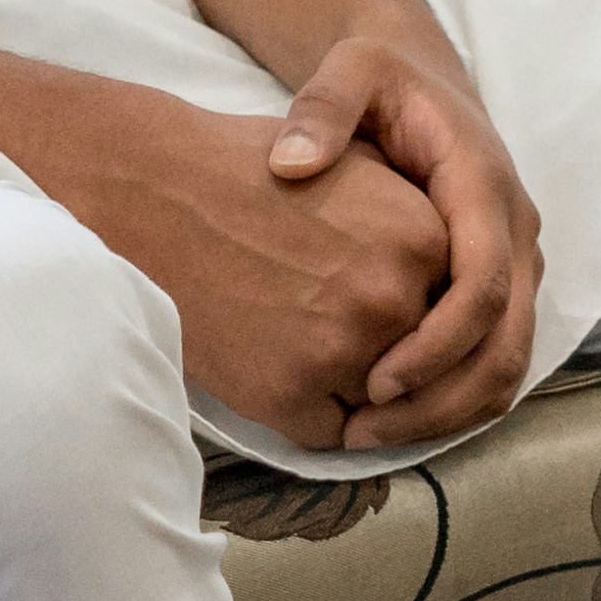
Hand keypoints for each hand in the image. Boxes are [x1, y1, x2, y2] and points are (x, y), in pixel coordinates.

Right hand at [28, 84, 457, 452]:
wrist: (149, 192)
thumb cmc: (244, 172)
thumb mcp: (352, 167)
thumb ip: (413, 223)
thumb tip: (450, 282)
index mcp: (424, 239)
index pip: (447, 308)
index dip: (408, 306)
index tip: (367, 292)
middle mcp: (394, 299)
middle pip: (416, 357)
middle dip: (382, 349)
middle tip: (322, 315)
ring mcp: (343, 353)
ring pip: (376, 403)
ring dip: (345, 386)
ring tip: (292, 340)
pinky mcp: (289, 397)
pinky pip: (325, 433)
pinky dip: (302, 410)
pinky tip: (267, 362)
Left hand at [259, 28, 540, 453]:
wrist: (420, 76)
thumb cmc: (381, 79)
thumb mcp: (352, 69)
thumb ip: (323, 108)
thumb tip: (289, 163)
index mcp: (484, 186)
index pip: (482, 286)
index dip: (434, 345)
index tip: (373, 382)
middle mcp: (514, 232)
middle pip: (506, 345)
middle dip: (442, 401)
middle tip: (365, 431)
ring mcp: (514, 263)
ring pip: (507, 364)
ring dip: (448, 412)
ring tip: (369, 436)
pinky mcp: (499, 285)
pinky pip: (492, 358)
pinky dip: (451, 398)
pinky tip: (387, 415)